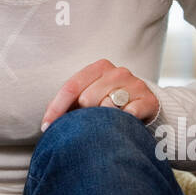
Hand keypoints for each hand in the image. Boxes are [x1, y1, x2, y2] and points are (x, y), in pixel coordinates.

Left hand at [40, 59, 159, 131]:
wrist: (146, 103)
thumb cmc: (110, 101)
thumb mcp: (91, 95)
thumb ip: (71, 103)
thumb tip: (48, 123)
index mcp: (99, 67)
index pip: (71, 87)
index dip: (56, 108)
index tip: (47, 127)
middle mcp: (117, 72)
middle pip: (87, 98)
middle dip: (84, 115)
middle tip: (89, 124)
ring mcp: (134, 84)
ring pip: (107, 107)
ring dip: (104, 120)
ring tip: (108, 123)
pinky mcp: (148, 100)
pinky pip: (128, 115)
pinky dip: (122, 122)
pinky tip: (123, 124)